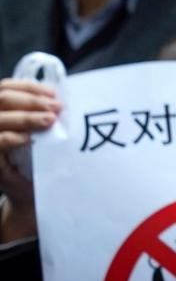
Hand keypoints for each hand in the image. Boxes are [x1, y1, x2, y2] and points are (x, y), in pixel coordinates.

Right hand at [0, 79, 58, 240]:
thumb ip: (44, 114)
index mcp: (2, 111)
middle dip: (32, 100)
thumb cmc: (40, 160)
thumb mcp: (42, 134)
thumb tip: (63, 99)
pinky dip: (13, 138)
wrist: (31, 193)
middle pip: (3, 98)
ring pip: (0, 119)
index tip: (53, 93)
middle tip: (56, 108)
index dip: (29, 87)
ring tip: (49, 121)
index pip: (7, 88)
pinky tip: (30, 139)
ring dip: (26, 117)